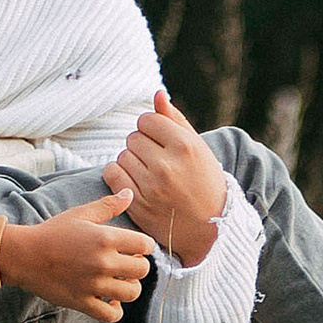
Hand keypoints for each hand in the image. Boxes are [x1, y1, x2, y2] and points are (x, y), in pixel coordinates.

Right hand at [0, 190, 152, 322]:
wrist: (25, 255)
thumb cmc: (53, 232)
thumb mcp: (81, 214)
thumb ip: (108, 205)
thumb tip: (129, 194)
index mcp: (105, 238)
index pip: (145, 244)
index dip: (144, 245)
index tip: (135, 247)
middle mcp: (103, 262)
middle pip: (143, 270)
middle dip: (139, 266)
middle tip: (127, 264)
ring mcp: (93, 285)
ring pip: (132, 293)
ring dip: (130, 287)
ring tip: (120, 282)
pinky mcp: (83, 302)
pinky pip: (112, 315)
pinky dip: (115, 310)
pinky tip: (109, 300)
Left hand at [107, 90, 226, 262]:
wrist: (211, 228)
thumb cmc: (205, 183)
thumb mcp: (199, 149)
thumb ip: (176, 120)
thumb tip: (157, 94)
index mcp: (185, 146)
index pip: (147, 120)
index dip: (152, 129)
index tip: (161, 143)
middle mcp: (167, 165)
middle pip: (133, 137)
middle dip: (142, 146)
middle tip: (156, 161)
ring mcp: (151, 186)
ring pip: (122, 155)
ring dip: (131, 161)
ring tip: (148, 173)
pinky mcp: (138, 204)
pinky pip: (112, 174)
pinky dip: (117, 174)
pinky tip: (133, 181)